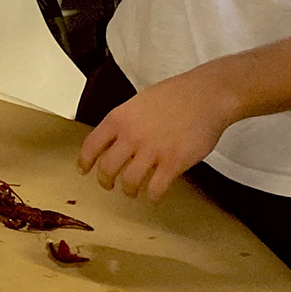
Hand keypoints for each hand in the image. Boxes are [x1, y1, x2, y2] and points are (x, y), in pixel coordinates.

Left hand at [77, 67, 242, 201]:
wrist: (206, 94)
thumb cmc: (176, 95)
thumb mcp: (138, 102)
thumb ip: (125, 122)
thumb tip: (115, 139)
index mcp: (119, 118)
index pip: (91, 145)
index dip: (85, 162)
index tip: (84, 170)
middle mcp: (131, 135)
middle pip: (107, 169)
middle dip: (106, 181)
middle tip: (110, 185)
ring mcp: (152, 150)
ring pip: (129, 182)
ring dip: (129, 191)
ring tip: (133, 191)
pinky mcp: (173, 162)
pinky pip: (155, 189)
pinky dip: (152, 197)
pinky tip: (154, 196)